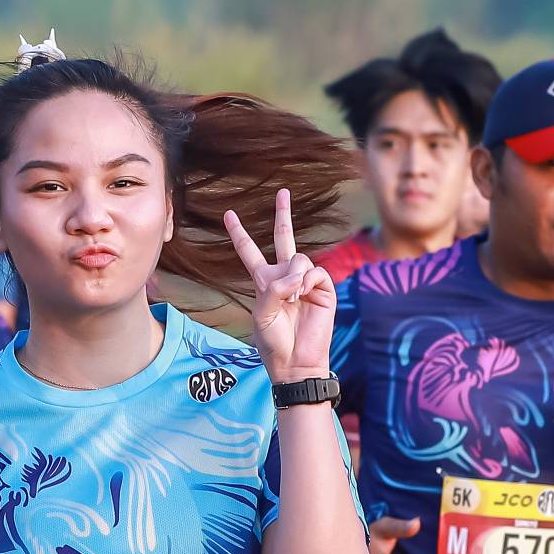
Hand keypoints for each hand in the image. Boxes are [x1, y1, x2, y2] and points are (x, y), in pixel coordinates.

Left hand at [224, 189, 335, 386]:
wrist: (296, 362)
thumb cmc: (274, 342)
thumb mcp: (261, 313)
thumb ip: (273, 288)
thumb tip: (296, 274)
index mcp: (264, 281)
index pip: (250, 251)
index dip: (239, 234)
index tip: (228, 214)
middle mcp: (285, 276)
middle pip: (283, 237)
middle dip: (282, 214)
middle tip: (282, 192)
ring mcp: (305, 282)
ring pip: (298, 258)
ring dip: (293, 276)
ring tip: (293, 297)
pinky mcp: (324, 290)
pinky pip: (315, 272)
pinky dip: (307, 281)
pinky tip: (303, 295)